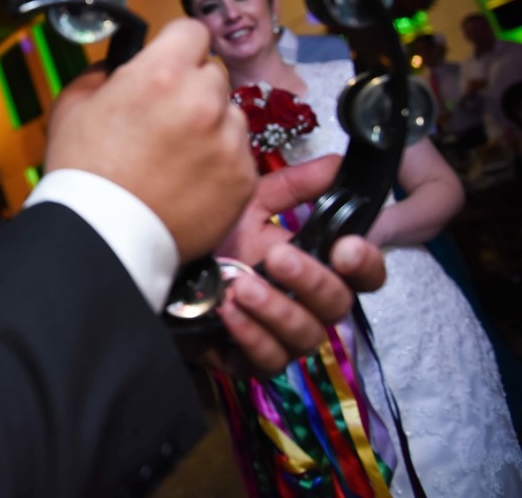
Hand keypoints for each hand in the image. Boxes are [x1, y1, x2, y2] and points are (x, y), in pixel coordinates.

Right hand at [46, 19, 254, 260]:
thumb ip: (101, 74)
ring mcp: (229, 142)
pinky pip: (239, 157)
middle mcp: (204, 100)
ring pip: (230, 116)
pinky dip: (219, 165)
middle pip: (213, 74)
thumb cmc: (82, 171)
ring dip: (210, 127)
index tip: (169, 63)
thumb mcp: (72, 107)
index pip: (193, 30)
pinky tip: (188, 182)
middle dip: (193, 89)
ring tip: (176, 157)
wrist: (103, 237)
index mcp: (162, 74)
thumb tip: (119, 67)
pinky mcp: (243, 179)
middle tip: (166, 118)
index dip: (177, 46)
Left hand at [209, 156, 386, 374]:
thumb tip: (335, 164)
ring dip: (276, 309)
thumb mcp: (249, 203)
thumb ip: (294, 186)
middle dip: (312, 281)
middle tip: (278, 258)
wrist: (160, 264)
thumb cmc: (210, 238)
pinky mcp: (250, 361)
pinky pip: (267, 360)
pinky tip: (227, 310)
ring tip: (242, 286)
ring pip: (305, 336)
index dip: (365, 264)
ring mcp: (280, 336)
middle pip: (338, 305)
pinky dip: (250, 335)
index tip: (346, 247)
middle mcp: (305, 305)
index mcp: (314, 267)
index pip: (363, 274)